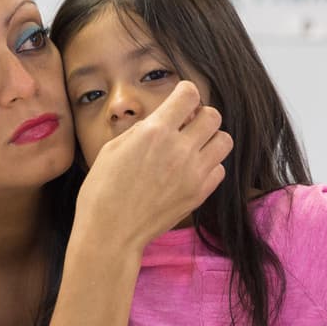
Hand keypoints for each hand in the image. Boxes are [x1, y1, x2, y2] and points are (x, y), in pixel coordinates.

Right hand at [76, 82, 232, 250]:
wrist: (111, 233)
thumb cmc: (102, 191)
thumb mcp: (113, 148)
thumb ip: (143, 130)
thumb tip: (160, 121)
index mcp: (155, 131)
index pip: (190, 94)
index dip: (186, 92)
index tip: (180, 99)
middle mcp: (179, 149)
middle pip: (213, 115)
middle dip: (200, 115)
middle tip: (187, 126)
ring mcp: (193, 173)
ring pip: (224, 141)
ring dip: (210, 140)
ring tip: (193, 148)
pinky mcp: (199, 194)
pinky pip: (220, 170)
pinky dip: (209, 167)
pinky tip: (191, 172)